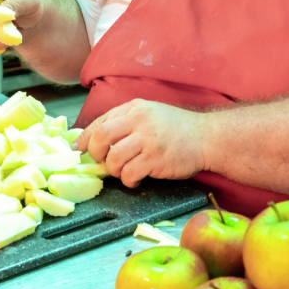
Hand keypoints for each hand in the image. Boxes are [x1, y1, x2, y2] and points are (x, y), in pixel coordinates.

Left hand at [75, 99, 209, 188]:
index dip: (85, 138)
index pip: (100, 122)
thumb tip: (92, 138)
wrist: (208, 138)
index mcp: (134, 109)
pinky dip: (128, 180)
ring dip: (114, 170)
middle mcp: (139, 121)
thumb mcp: (149, 115)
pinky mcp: (156, 159)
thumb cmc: (176, 129)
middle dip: (96, 154)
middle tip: (102, 161)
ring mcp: (148, 140)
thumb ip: (124, 122)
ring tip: (123, 171)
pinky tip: (135, 179)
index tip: (79, 149)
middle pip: (101, 139)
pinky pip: (129, 173)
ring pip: (113, 159)